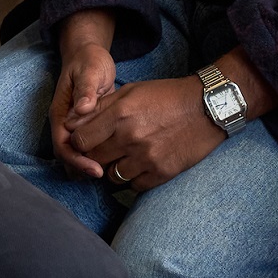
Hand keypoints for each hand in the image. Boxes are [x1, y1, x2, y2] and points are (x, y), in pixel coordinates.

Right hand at [51, 14, 117, 178]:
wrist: (88, 56)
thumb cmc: (89, 62)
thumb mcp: (90, 71)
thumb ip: (86, 89)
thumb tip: (82, 109)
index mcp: (60, 113)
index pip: (63, 146)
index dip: (77, 160)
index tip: (96, 169)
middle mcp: (64, 124)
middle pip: (67, 157)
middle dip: (83, 170)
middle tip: (107, 176)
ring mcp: (74, 128)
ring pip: (76, 157)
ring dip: (88, 168)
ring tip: (112, 175)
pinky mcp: (86, 129)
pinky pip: (87, 151)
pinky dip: (96, 160)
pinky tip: (114, 163)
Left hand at [65, 77, 223, 191]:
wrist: (206, 108)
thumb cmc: (166, 96)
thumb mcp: (131, 92)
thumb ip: (100, 107)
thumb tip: (71, 122)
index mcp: (120, 113)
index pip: (81, 140)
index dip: (78, 142)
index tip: (85, 141)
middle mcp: (130, 137)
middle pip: (94, 160)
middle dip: (94, 156)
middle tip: (102, 150)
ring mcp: (146, 158)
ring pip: (112, 177)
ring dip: (113, 169)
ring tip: (123, 157)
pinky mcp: (161, 173)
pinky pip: (134, 186)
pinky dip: (133, 179)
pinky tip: (140, 166)